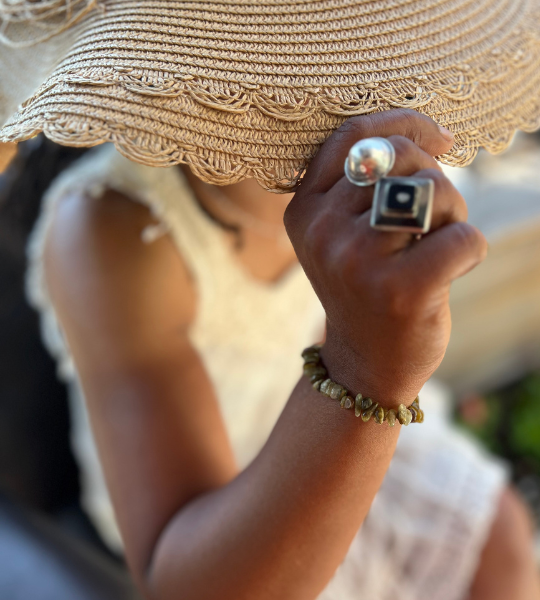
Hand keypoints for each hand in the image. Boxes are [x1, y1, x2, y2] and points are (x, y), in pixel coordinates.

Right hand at [284, 109, 486, 403]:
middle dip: (433, 179)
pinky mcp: (399, 291)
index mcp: (304, 209)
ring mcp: (357, 261)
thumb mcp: (343, 233)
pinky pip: (463, 237)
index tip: (442, 138)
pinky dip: (470, 249)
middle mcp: (322, 231)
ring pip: (433, 191)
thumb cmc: (366, 287)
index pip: (353, 135)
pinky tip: (450, 271)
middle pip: (401, 159)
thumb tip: (432, 135)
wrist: (365, 363)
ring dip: (452, 213)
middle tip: (433, 217)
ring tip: (436, 245)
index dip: (405, 123)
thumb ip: (366, 183)